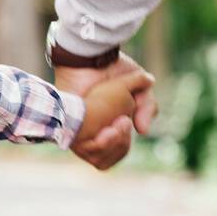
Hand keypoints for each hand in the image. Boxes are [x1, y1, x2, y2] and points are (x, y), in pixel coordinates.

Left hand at [57, 53, 157, 169]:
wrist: (89, 57)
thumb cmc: (112, 70)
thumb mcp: (140, 89)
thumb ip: (148, 107)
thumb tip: (143, 131)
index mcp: (108, 126)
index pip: (118, 151)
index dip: (123, 144)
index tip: (127, 122)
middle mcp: (93, 133)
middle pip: (108, 158)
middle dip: (120, 144)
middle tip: (121, 122)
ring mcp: (80, 132)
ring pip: (98, 159)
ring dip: (111, 146)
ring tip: (114, 125)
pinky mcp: (68, 127)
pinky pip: (84, 151)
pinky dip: (99, 146)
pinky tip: (104, 131)